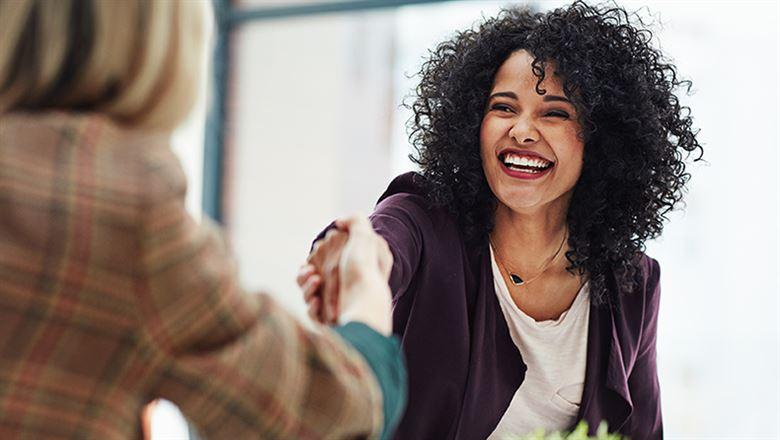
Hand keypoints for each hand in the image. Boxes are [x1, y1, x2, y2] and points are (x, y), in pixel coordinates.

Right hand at [298, 215, 392, 334]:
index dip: (317, 257)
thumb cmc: (364, 270)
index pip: (327, 262)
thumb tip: (339, 222)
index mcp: (353, 271)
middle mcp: (345, 290)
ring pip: (309, 295)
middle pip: (313, 279)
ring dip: (306, 287)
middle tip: (310, 272)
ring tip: (315, 281)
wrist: (364, 304)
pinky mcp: (330, 323)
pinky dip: (311, 306)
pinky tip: (317, 301)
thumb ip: (354, 221)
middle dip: (306, 274)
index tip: (315, 252)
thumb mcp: (365, 236)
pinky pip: (313, 313)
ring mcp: (337, 307)